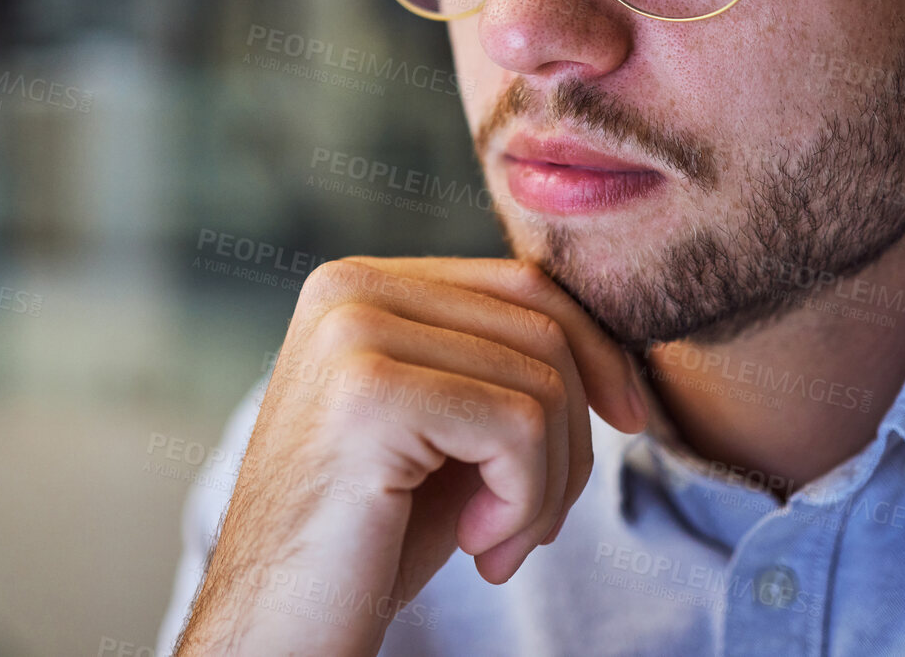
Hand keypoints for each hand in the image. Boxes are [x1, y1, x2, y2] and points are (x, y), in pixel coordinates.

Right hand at [175, 257, 651, 655]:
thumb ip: (495, 360)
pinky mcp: (370, 394)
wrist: (278, 630)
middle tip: (531, 526)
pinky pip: (520, 429)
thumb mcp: (443, 428)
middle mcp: (348, 289)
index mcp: (360, 283)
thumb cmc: (367, 539)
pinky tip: (476, 546)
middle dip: (572, 438)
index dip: (597, 352)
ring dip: (548, 486)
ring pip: (543, 381)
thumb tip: (614, 338)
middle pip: (542, 328)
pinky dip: (525, 504)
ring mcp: (353, 334)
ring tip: (498, 542)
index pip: (522, 283)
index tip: (627, 421)